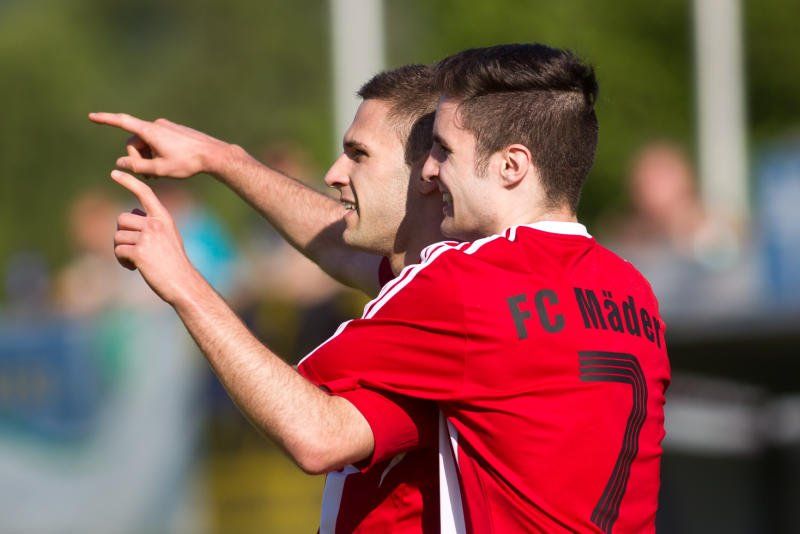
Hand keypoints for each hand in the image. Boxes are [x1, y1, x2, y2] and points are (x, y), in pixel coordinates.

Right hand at [89, 112, 232, 177]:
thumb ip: (137, 167)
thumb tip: (119, 164)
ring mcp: (166, 127)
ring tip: (159, 173)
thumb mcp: (160, 169)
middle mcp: (156, 125)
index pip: (123, 122)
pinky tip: (168, 165)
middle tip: (149, 175)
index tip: (91, 117)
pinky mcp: (173, 131)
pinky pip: (157, 141)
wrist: (213, 154)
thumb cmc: (188, 163)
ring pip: (146, 143)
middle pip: (134, 142)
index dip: (106, 120)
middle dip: (137, 158)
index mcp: (150, 132)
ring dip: (147, 157)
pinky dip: (156, 153)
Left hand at [111, 170, 203, 304]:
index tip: (115, 172)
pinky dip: (122, 261)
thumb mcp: (168, 237)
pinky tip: (133, 268)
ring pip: (118, 236)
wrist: (183, 283)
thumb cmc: (174, 263)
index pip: (145, 194)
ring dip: (121, 250)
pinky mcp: (139, 252)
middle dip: (122, 234)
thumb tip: (128, 217)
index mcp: (163, 218)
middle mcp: (155, 224)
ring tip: (134, 260)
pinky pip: (119, 251)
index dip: (129, 182)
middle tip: (133, 248)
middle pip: (122, 219)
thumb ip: (151, 225)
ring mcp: (148, 238)